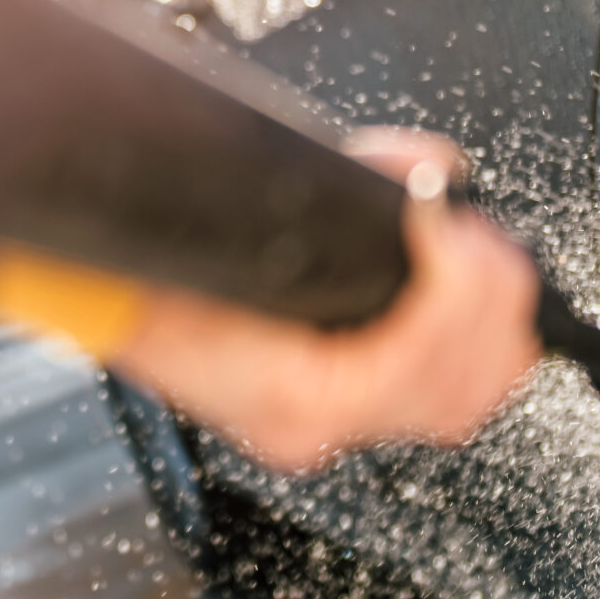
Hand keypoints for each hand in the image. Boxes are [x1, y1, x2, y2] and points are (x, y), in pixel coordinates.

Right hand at [110, 128, 541, 470]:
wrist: (111, 296)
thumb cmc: (156, 263)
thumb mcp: (248, 210)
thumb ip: (347, 188)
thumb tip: (425, 171)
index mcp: (289, 394)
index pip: (411, 358)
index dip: (451, 279)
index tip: (443, 210)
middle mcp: (313, 426)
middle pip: (456, 386)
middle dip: (486, 297)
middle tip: (478, 232)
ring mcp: (328, 427)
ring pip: (460, 402)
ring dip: (489, 323)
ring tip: (482, 256)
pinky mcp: (340, 411)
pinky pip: (438, 399)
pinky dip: (471, 347)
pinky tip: (472, 298)